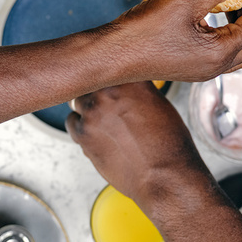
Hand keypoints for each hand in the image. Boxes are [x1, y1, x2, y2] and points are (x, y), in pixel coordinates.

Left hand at [67, 81, 207, 207]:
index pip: (110, 63)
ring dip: (87, 107)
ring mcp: (93, 110)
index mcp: (132, 78)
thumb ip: (137, 88)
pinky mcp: (82, 133)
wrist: (165, 178)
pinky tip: (97, 135)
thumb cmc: (169, 145)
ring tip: (105, 122)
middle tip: (107, 102)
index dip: (109, 71)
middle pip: (90, 79)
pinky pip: (71, 121)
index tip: (110, 78)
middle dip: (97, 90)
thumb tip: (122, 83)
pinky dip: (80, 127)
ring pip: (78, 99)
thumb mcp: (160, 104)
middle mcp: (110, 90)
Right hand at [108, 0, 241, 83]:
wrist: (112, 54)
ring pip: (237, 50)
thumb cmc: (143, 32)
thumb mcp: (184, 0)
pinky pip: (219, 54)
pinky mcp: (190, 68)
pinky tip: (206, 16)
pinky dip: (222, 35)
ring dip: (238, 27)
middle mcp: (215, 67)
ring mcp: (203, 70)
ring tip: (225, 3)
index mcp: (220, 53)